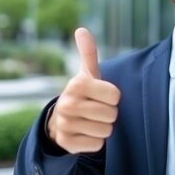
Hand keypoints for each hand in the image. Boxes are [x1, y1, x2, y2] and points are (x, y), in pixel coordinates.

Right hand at [47, 27, 120, 153]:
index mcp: (77, 84)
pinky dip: (95, 141)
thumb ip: (88, 52)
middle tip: (97, 110)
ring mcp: (65, 124)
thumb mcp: (87, 74)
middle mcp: (68, 104)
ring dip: (103, 128)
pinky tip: (85, 133)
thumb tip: (81, 30)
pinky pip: (97, 145)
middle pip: (112, 114)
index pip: (115, 95)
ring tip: (91, 121)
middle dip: (109, 114)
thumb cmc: (83, 94)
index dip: (113, 97)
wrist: (60, 120)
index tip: (102, 96)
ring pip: (106, 131)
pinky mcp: (67, 143)